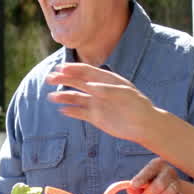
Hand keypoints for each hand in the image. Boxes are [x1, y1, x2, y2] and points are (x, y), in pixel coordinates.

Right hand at [44, 63, 161, 142]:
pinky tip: (62, 110)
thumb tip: (89, 85)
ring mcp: (96, 103)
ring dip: (64, 96)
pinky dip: (71, 111)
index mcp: (106, 80)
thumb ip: (107, 89)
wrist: (144, 125)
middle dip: (64, 79)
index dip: (74, 68)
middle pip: (78, 82)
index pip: (87, 71)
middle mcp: (99, 90)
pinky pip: (80, 113)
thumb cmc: (138, 106)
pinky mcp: (95, 117)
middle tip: (50, 78)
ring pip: (76, 98)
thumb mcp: (125, 94)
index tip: (61, 68)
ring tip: (51, 97)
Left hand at [128, 158, 183, 193]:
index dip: (141, 179)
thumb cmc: (152, 183)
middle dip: (150, 193)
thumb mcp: (142, 181)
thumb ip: (135, 185)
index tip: (134, 185)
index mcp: (158, 164)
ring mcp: (177, 182)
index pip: (149, 170)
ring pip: (169, 192)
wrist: (167, 189)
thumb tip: (130, 189)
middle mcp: (169, 171)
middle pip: (160, 184)